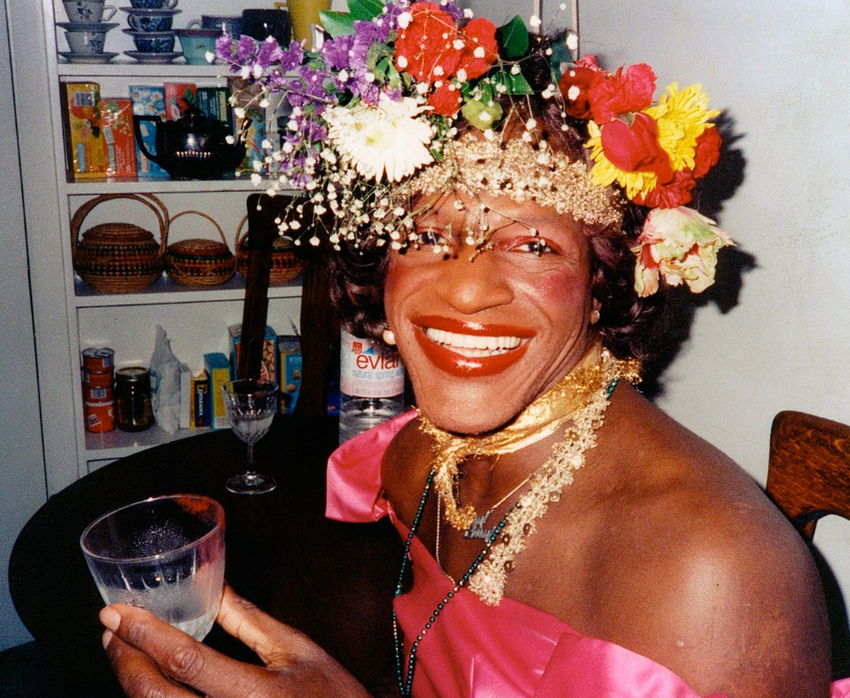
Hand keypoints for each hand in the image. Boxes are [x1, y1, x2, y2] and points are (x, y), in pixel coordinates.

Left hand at [101, 584, 372, 697]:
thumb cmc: (333, 696)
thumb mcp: (297, 651)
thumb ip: (249, 621)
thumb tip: (212, 589)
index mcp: (255, 694)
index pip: (185, 659)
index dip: (144, 633)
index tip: (115, 611)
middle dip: (124, 661)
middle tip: (112, 630)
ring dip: (132, 684)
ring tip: (124, 652)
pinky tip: (151, 683)